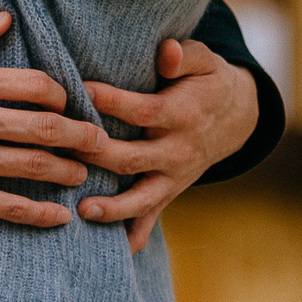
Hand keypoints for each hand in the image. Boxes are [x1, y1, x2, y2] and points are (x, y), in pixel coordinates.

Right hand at [0, 12, 106, 228]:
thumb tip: (4, 19)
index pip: (36, 86)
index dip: (61, 95)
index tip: (69, 103)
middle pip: (46, 128)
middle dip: (81, 136)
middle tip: (100, 142)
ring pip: (34, 167)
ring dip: (67, 173)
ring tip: (83, 175)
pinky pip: (7, 206)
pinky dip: (38, 214)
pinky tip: (58, 218)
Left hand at [73, 38, 258, 253]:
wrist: (237, 117)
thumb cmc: (208, 81)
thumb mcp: (205, 60)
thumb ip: (184, 55)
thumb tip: (166, 51)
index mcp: (182, 114)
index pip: (144, 111)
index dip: (114, 102)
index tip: (83, 91)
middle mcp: (178, 150)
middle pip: (133, 158)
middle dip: (98, 157)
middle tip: (64, 151)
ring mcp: (174, 176)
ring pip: (142, 197)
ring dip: (113, 207)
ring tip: (83, 210)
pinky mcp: (171, 191)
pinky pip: (153, 217)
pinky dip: (136, 235)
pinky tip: (114, 250)